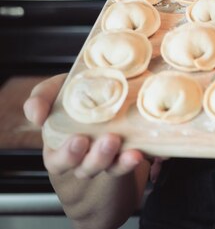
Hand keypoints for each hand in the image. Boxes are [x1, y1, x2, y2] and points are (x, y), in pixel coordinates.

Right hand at [23, 74, 144, 179]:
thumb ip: (41, 98)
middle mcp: (83, 157)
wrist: (110, 86)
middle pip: (85, 169)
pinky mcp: (124, 153)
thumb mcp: (55, 90)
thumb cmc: (77, 91)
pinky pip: (128, 164)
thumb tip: (36, 114)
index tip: (80, 139)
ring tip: (122, 146)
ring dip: (115, 160)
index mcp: (61, 146)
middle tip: (105, 140)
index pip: (58, 161)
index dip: (67, 155)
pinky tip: (138, 153)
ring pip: (107, 168)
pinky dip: (132, 161)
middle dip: (94, 158)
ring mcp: (105, 157)